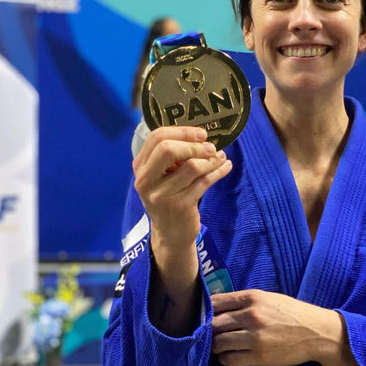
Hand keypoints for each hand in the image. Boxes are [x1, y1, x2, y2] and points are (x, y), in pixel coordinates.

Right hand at [134, 126, 232, 334]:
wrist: (171, 234)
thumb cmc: (169, 197)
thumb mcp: (162, 176)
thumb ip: (173, 156)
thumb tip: (201, 135)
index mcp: (140, 167)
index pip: (156, 138)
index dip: (182, 131)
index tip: (201, 133)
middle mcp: (146, 180)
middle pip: (168, 149)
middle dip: (194, 145)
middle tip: (210, 147)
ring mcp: (162, 195)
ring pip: (191, 166)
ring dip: (210, 160)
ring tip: (219, 158)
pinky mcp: (180, 206)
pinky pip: (204, 182)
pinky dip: (218, 172)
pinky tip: (225, 167)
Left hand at [211, 290, 361, 365]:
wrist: (315, 332)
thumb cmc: (292, 312)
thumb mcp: (269, 298)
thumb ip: (246, 301)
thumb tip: (221, 305)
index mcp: (253, 298)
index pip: (218, 302)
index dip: (206, 309)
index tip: (202, 314)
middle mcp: (251, 316)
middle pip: (214, 323)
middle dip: (208, 328)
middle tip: (208, 332)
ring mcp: (254, 337)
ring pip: (218, 342)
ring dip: (215, 344)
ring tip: (218, 344)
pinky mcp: (258, 356)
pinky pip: (229, 359)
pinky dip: (225, 358)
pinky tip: (228, 355)